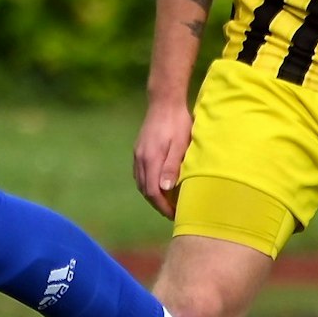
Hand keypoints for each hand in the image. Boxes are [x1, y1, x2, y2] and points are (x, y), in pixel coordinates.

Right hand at [133, 98, 192, 218]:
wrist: (164, 101)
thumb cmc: (177, 123)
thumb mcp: (180, 145)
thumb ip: (172, 167)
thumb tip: (165, 190)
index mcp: (150, 160)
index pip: (153, 192)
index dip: (163, 207)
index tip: (175, 215)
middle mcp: (140, 159)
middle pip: (145, 190)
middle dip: (157, 204)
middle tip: (172, 212)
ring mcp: (137, 153)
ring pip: (140, 182)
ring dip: (151, 195)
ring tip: (166, 202)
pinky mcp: (138, 149)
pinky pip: (139, 173)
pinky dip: (147, 183)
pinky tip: (157, 184)